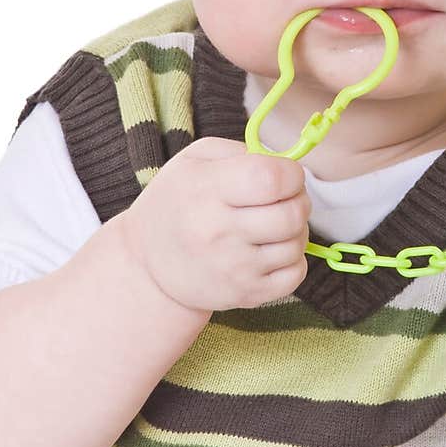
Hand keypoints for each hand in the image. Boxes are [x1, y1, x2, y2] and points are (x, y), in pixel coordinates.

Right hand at [118, 137, 311, 312]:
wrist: (147, 265)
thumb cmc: (176, 202)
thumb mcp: (193, 160)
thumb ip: (240, 151)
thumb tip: (285, 164)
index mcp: (206, 190)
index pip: (271, 179)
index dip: (291, 173)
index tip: (284, 175)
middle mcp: (218, 232)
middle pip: (291, 214)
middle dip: (298, 200)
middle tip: (283, 199)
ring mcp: (234, 269)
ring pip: (297, 244)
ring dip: (295, 230)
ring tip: (274, 224)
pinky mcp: (246, 294)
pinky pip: (296, 275)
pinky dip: (293, 259)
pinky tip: (272, 250)